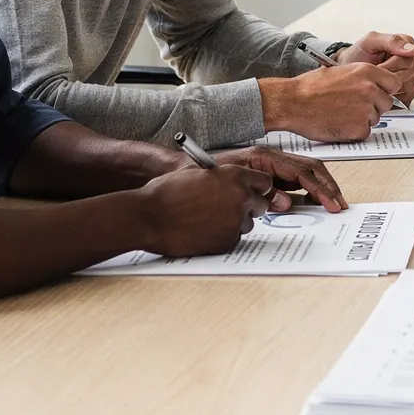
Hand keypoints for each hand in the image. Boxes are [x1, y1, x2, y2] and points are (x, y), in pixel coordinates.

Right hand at [135, 165, 270, 255]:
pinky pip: (233, 239)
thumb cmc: (165, 193)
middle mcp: (240, 197)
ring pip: (247, 224)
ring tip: (208, 220)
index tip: (251, 192)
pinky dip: (222, 237)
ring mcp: (235, 221)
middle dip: (249, 206)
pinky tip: (202, 231)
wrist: (148, 216)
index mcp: (234, 175)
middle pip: (261, 204)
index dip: (256, 188)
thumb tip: (231, 181)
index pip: (265, 182)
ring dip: (234, 223)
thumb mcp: (197, 172)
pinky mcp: (227, 241)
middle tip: (230, 208)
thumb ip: (221, 176)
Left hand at [211, 145, 347, 211]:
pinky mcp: (268, 177)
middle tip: (340, 204)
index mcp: (265, 157)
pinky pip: (294, 184)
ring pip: (305, 175)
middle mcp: (271, 160)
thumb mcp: (232, 182)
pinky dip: (307, 193)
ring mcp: (271, 168)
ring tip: (333, 204)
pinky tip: (314, 204)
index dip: (319, 188)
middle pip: (310, 169)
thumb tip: (285, 202)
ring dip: (321, 189)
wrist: (185, 168)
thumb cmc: (204, 172)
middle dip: (328, 187)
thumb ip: (261, 192)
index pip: (301, 172)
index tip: (330, 203)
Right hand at [260, 63, 400, 142]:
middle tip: (354, 107)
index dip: (386, 91)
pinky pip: (365, 133)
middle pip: (387, 103)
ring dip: (362, 119)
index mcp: (367, 71)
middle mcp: (370, 89)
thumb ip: (362, 78)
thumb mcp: (341, 70)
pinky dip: (354, 132)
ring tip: (340, 114)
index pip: (394, 83)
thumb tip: (376, 86)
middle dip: (375, 107)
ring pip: (376, 119)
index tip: (378, 94)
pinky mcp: (359, 128)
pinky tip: (338, 124)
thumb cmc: (310, 87)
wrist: (292, 102)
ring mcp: (366, 109)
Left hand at [337, 31, 413, 103]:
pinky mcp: (409, 90)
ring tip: (377, 83)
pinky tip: (381, 91)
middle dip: (390, 78)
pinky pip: (408, 97)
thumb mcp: (370, 41)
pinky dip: (394, 97)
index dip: (391, 66)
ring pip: (410, 87)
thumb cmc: (359, 54)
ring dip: (391, 88)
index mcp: (407, 43)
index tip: (377, 68)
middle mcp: (413, 59)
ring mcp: (412, 75)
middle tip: (375, 77)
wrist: (349, 68)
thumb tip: (413, 49)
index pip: (409, 60)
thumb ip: (391, 41)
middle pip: (411, 74)